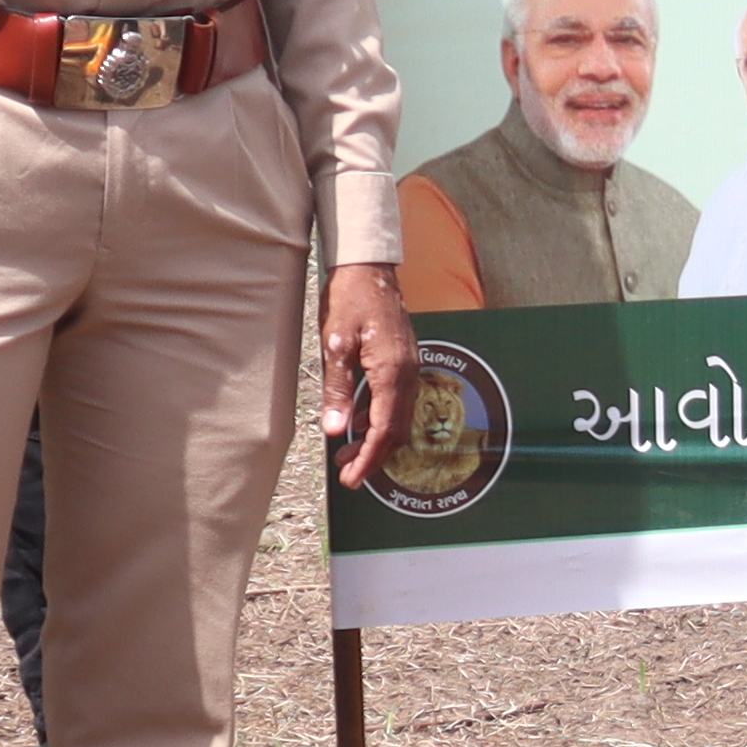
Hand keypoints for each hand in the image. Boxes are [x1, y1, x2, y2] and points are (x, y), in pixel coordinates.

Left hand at [319, 260, 416, 489]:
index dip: (369, 458)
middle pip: (396, 431)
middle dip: (373, 456)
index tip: (351, 478)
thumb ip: (338, 390)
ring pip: (398, 418)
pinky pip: (397, 401)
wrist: (369, 269)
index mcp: (392, 372)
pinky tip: (358, 421)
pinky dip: (379, 419)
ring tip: (346, 451)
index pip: (384, 429)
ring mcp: (410, 368)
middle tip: (347, 472)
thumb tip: (336, 430)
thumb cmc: (351, 299)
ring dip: (375, 439)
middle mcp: (409, 374)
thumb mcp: (336, 345)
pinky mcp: (405, 362)